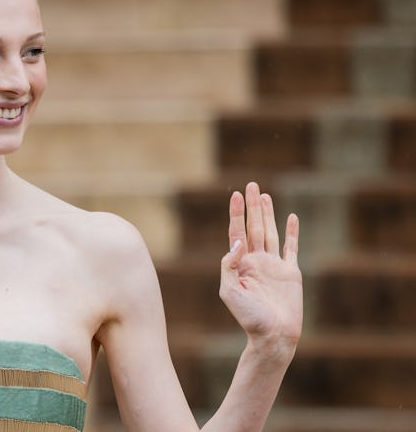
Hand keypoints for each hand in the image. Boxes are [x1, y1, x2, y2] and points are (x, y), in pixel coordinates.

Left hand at [220, 182, 302, 353]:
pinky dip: (292, 232)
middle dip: (251, 206)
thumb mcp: (228, 291)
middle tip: (250, 185)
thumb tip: (236, 241)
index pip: (236, 232)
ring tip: (264, 195)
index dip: (236, 213)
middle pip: (253, 227)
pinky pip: (292, 247)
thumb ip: (229, 265)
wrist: (273, 335)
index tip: (235, 194)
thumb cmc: (248, 318)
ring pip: (270, 232)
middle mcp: (256, 261)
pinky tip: (291, 217)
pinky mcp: (291, 272)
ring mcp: (274, 265)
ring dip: (268, 213)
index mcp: (240, 264)